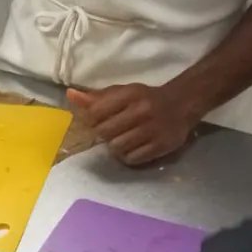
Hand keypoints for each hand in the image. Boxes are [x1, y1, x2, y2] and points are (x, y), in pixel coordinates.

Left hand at [66, 84, 198, 166]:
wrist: (181, 105)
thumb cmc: (146, 99)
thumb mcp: (123, 92)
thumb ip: (97, 97)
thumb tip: (70, 95)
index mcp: (130, 94)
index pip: (96, 112)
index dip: (92, 120)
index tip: (97, 121)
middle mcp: (141, 111)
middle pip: (105, 132)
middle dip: (104, 135)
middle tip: (112, 132)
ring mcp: (152, 129)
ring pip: (117, 148)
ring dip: (116, 147)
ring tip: (123, 140)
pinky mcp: (161, 146)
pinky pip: (133, 159)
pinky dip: (129, 157)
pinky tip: (133, 148)